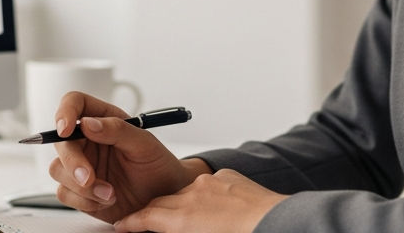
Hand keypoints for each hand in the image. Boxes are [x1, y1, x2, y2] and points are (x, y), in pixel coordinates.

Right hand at [49, 92, 209, 221]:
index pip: (74, 103)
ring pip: (58, 169)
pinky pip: (65, 193)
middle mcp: (88, 140)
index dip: (65, 112)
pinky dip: (84, 201)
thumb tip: (88, 124)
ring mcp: (81, 165)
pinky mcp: (78, 190)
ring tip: (110, 193)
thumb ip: (118, 130)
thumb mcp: (145, 144)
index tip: (66, 130)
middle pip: (60, 141)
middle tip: (89, 178)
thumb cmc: (159, 166)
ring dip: (81, 186)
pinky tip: (105, 201)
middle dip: (72, 161)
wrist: (164, 199)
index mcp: (103, 120)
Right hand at [114, 169, 288, 232]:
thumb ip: (179, 231)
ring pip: (185, 192)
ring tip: (187, 219)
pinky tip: (214, 209)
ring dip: (180, 204)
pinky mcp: (230, 176)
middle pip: (162, 202)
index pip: (147, 217)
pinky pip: (209, 185)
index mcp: (184, 218)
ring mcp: (212, 182)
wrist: (279, 224)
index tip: (124, 225)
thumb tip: (170, 229)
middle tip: (147, 223)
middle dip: (153, 213)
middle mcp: (194, 194)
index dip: (132, 222)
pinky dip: (205, 196)